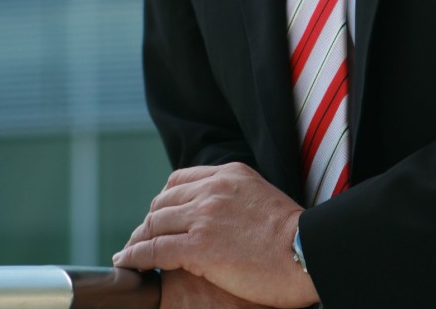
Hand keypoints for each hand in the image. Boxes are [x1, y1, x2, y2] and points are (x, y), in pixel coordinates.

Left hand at [112, 163, 318, 307]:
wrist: (307, 251)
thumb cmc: (294, 236)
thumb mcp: (262, 199)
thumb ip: (236, 198)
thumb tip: (220, 216)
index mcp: (229, 174)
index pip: (180, 180)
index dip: (164, 201)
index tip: (159, 217)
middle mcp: (213, 189)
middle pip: (163, 201)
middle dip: (149, 221)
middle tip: (141, 238)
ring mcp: (204, 215)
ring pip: (155, 223)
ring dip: (138, 238)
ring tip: (129, 253)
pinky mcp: (198, 245)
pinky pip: (155, 249)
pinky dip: (136, 256)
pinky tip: (128, 263)